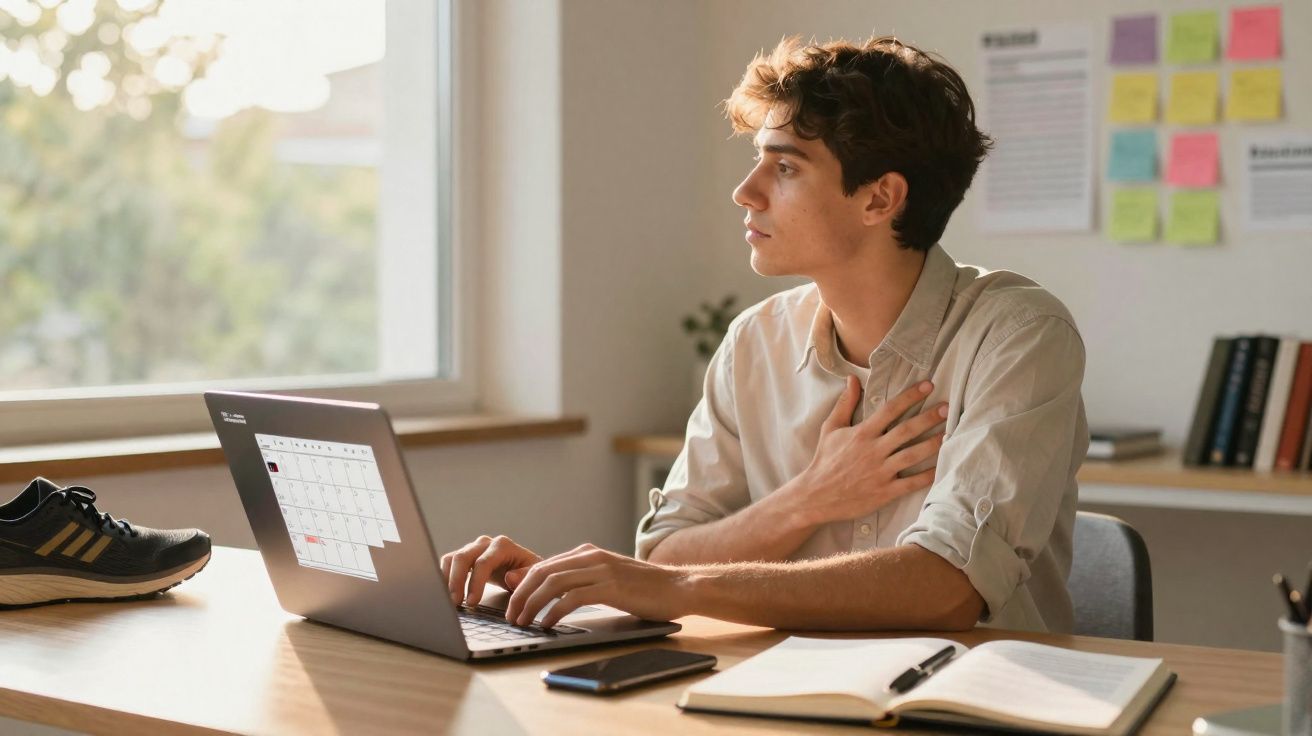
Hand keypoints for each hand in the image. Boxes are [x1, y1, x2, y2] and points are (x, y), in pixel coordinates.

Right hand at [439, 534, 542, 606]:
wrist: (523, 568)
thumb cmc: (528, 573)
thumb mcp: (533, 577)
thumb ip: (524, 577)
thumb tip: (509, 576)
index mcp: (503, 546)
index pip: (483, 562)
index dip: (475, 583)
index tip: (472, 602)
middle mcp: (485, 543)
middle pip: (463, 557)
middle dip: (457, 581)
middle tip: (455, 603)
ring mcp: (473, 548)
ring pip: (452, 558)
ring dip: (447, 580)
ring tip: (449, 600)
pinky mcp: (465, 556)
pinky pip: (448, 562)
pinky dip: (443, 576)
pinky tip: (444, 592)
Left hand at [504, 543, 691, 628]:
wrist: (679, 587)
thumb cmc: (644, 588)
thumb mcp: (606, 579)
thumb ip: (578, 581)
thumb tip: (544, 591)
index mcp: (588, 554)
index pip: (543, 565)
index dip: (522, 584)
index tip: (510, 603)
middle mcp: (591, 557)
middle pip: (542, 572)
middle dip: (520, 595)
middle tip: (510, 616)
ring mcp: (601, 570)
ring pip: (553, 583)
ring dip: (532, 604)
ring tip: (523, 622)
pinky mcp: (611, 587)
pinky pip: (573, 598)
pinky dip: (555, 611)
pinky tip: (548, 624)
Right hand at [787, 376, 946, 525]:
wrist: (817, 495)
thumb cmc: (825, 460)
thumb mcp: (831, 428)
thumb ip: (845, 403)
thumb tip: (853, 379)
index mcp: (862, 433)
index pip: (890, 410)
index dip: (910, 396)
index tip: (928, 385)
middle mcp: (873, 451)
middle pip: (906, 431)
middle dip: (928, 418)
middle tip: (947, 408)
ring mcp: (880, 472)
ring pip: (912, 455)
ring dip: (932, 444)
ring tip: (949, 433)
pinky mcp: (885, 491)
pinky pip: (911, 483)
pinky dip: (927, 476)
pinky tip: (941, 467)